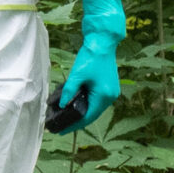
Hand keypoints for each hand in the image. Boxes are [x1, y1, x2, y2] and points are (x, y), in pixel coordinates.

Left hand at [47, 0, 125, 133]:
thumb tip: (61, 105)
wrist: (103, 42)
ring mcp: (111, 92)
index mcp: (103, 96)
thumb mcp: (77, 75)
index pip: (87, 117)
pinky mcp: (109, 87)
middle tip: (62, 127)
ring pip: (94, 108)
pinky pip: (96, 101)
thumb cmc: (91, 56)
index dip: (74, 125)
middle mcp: (110, 97)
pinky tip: (76, 106)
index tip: (61, 130)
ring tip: (67, 118)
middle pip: (92, 115)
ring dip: (81, 113)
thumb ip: (69, 91)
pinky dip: (86, 104)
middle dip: (77, 121)